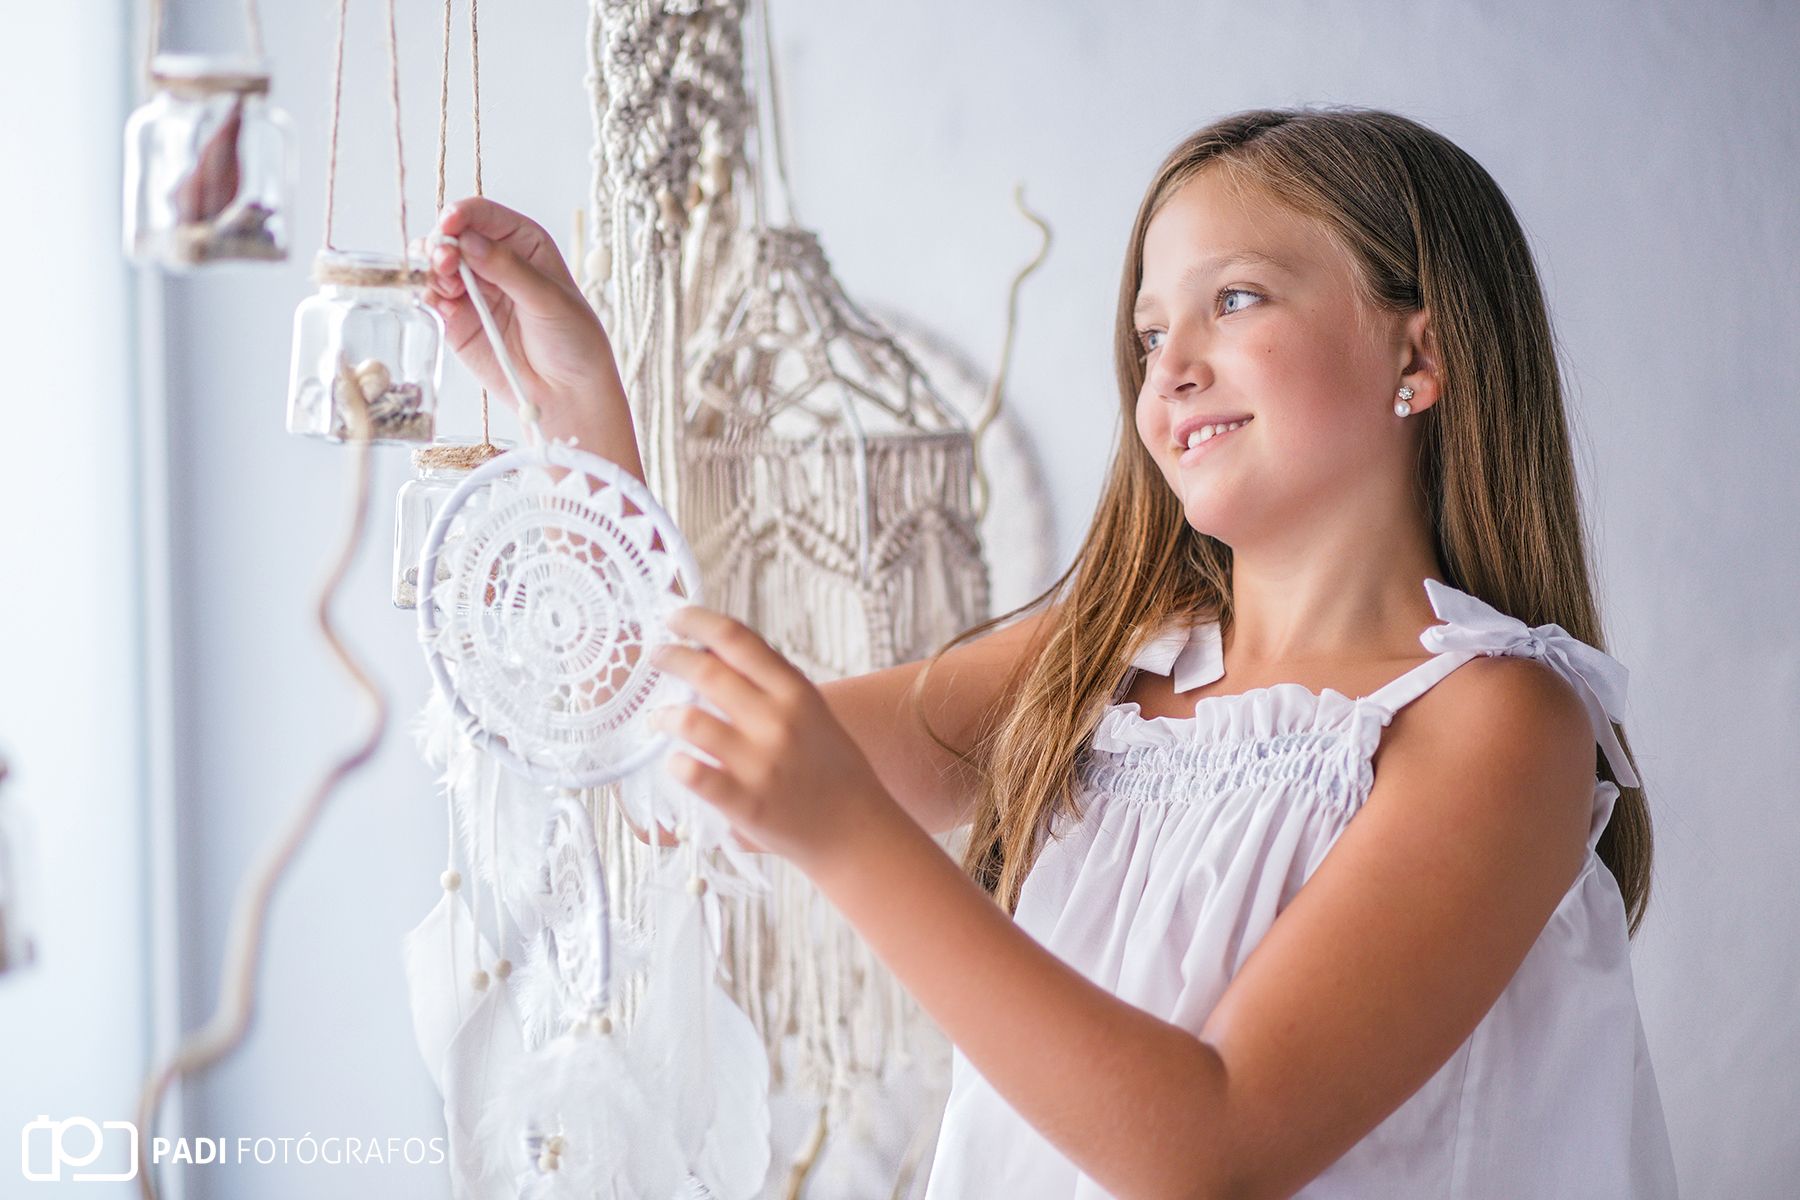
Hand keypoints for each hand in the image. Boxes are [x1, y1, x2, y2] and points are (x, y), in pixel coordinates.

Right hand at [423, 198, 644, 479]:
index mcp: (521, 242)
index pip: (483, 215)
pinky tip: (444, 307)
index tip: (449, 223)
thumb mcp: (548, 299)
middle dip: (441, 244)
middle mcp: (491, 260)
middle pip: (450, 237)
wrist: (568, 392)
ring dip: (431, 271)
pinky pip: (432, 300)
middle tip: (444, 261)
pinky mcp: (455, 320)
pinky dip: (430, 299)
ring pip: (434, 267)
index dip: (461, 214)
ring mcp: (471, 290)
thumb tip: (468, 241)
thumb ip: (508, 269)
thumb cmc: (573, 340)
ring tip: (447, 287)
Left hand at [649, 607, 896, 874]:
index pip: (736, 638)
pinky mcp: (744, 802)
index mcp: (795, 692)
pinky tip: (675, 762)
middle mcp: (777, 720)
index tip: (675, 617)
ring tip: (659, 717)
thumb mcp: (812, 711)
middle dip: (670, 657)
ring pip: (689, 721)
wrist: (856, 831)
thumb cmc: (831, 768)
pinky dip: (675, 763)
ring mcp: (760, 762)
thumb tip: (714, 647)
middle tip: (656, 657)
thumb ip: (770, 681)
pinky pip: (691, 773)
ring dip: (664, 715)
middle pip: (706, 670)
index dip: (697, 620)